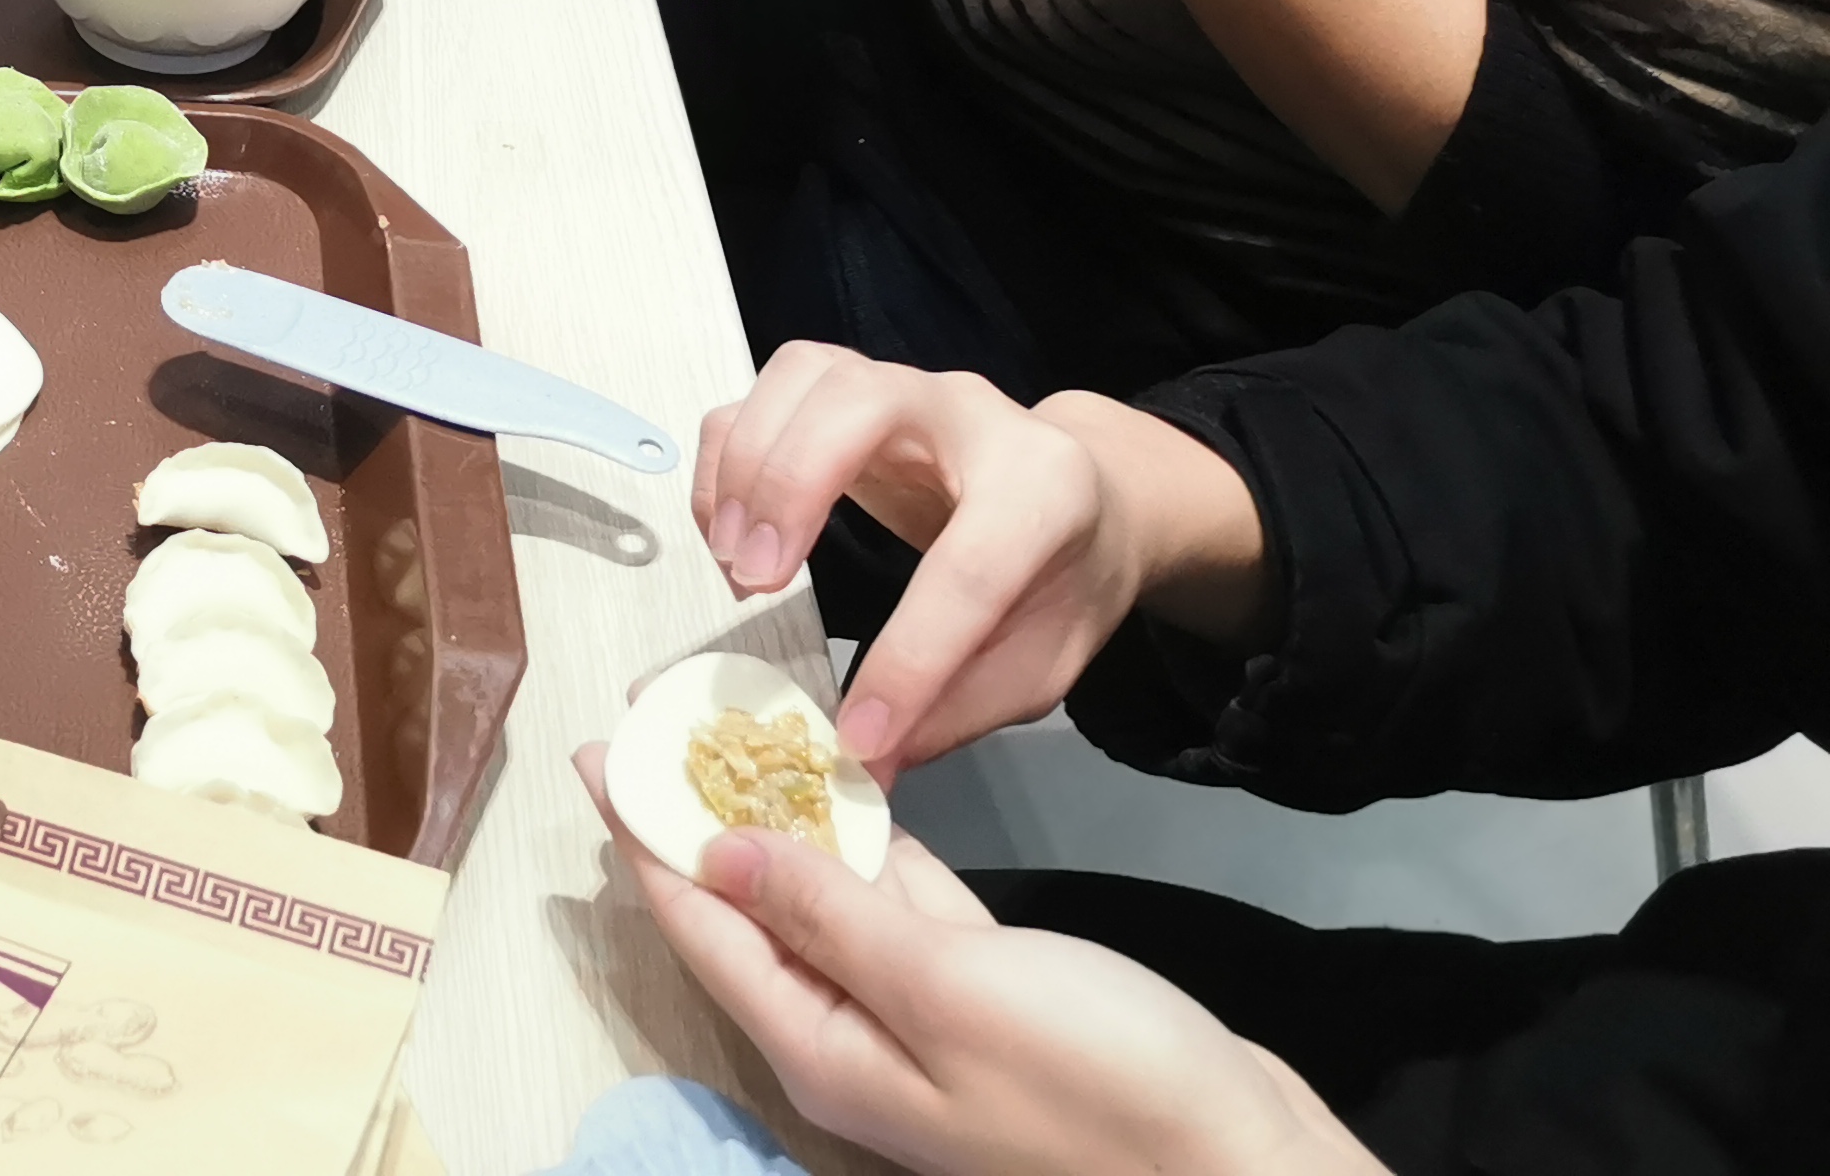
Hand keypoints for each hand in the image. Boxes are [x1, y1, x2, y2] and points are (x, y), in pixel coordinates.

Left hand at [575, 752, 1377, 1175]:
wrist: (1247, 1167)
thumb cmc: (1102, 1088)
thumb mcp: (949, 989)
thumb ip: (829, 917)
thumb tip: (715, 852)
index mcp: (824, 1049)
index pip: (703, 926)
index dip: (645, 833)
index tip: (598, 749)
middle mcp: (855, 1039)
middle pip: (749, 907)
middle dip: (699, 811)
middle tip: (659, 715)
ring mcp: (922, 1021)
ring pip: (824, 897)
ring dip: (783, 813)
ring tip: (732, 724)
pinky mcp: (988, 998)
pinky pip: (900, 908)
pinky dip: (873, 843)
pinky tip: (849, 781)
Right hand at [693, 347, 1270, 772]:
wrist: (1083, 494)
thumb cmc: (1061, 578)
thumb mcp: (1041, 661)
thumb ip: (959, 707)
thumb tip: (870, 766)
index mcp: (1044, 487)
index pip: (970, 565)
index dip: (908, 657)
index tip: (856, 734)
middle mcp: (971, 412)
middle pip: (861, 405)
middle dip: (792, 490)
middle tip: (757, 585)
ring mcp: (900, 385)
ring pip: (802, 377)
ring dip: (748, 468)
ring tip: (740, 564)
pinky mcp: (845, 387)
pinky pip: (764, 392)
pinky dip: (729, 459)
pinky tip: (732, 533)